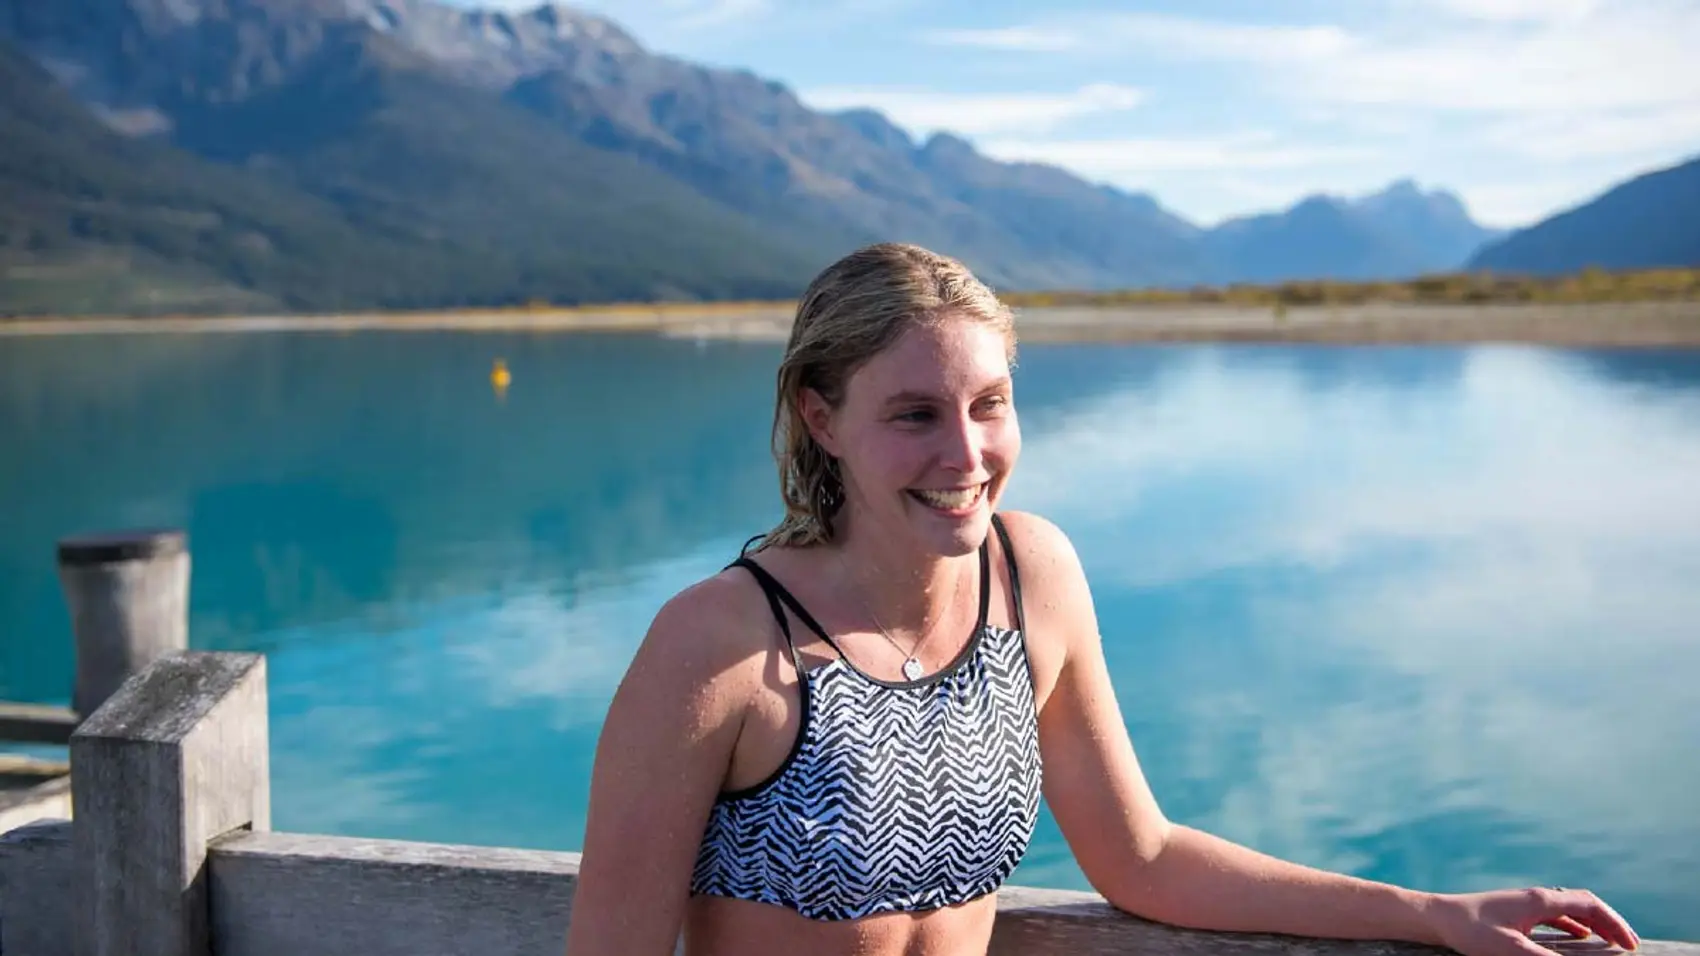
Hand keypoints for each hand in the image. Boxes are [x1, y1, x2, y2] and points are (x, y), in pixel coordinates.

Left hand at [1425, 887, 1640, 955]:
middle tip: (1630, 944)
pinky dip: (1575, 924)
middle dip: (1610, 922)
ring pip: (1572, 907)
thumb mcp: (1512, 950)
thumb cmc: (1472, 931)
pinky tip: (1580, 936)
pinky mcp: (1518, 909)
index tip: (1631, 945)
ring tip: (1612, 942)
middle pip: (1586, 903)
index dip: (1615, 923)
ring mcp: (1528, 901)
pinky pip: (1557, 914)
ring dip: (1595, 923)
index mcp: (1541, 901)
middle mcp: (1538, 896)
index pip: (1590, 905)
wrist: (1439, 916)